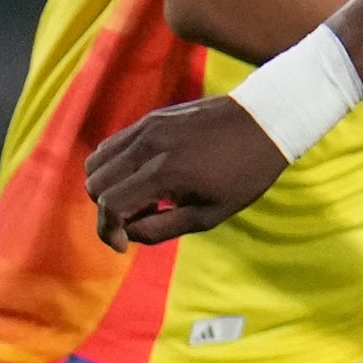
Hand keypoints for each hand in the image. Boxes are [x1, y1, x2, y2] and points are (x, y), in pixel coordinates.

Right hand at [85, 97, 295, 245]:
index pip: (110, 205)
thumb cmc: (245, 173)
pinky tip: (145, 176)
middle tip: (143, 217)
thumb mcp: (210, 214)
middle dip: (107, 211)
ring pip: (96, 162)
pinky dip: (114, 166)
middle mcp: (149, 145)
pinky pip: (112, 144)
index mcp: (166, 172)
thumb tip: (126, 235)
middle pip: (95, 184)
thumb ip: (162, 229)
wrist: (267, 120)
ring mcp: (147, 126)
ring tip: (144, 197)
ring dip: (107, 187)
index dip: (108, 231)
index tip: (123, 245)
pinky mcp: (151, 117)